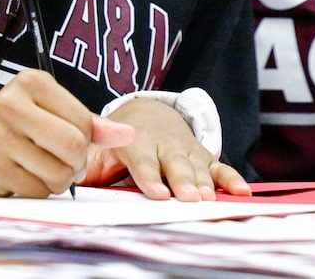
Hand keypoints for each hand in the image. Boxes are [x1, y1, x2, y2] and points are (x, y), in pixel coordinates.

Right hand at [0, 69, 134, 196]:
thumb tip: (129, 136)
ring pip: (58, 173)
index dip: (87, 140)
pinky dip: (39, 191)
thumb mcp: (52, 112)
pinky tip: (26, 177)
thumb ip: (92, 123)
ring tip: (45, 169)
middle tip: (66, 163)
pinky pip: (37, 190)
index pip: (84, 121)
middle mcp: (12, 103)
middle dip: (76, 163)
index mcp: (32, 81)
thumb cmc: (18, 126)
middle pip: (73, 146)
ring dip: (59, 180)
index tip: (72, 142)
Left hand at [81, 97, 250, 201]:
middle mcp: (164, 144)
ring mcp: (186, 150)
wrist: (147, 114)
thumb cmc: (119, 140)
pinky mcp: (203, 157)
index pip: (141, 159)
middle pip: (173, 163)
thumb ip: (90, 162)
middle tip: (188, 197)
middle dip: (181, 180)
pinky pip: (219, 168)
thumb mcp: (102, 146)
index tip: (157, 194)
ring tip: (209, 200)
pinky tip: (242, 192)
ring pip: (196, 166)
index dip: (149, 176)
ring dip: (203, 183)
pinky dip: (231, 179)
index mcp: (136, 141)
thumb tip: (72, 176)